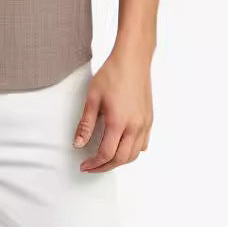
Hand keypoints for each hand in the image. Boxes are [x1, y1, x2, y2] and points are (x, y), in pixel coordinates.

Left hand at [72, 46, 152, 171]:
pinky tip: (123, 148)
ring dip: (119, 161)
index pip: (106, 154)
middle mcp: (134, 126)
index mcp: (118, 122)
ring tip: (105, 160)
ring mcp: (144, 123)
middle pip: (121, 158)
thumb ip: (85, 124)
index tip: (84, 165)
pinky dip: (132, 151)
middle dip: (104, 166)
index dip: (94, 163)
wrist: (132, 59)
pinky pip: (143, 143)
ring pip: (134, 154)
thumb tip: (78, 144)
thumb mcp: (92, 98)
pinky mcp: (149, 119)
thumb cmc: (112, 74)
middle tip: (91, 167)